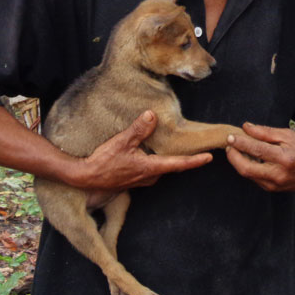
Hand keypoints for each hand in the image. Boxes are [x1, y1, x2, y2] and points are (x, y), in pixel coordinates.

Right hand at [69, 110, 212, 192]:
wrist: (85, 178)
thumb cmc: (102, 162)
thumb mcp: (121, 142)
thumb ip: (138, 129)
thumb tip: (152, 115)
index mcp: (150, 167)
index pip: (178, 164)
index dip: (195, 161)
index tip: (209, 158)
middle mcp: (149, 176)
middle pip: (172, 167)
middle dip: (186, 160)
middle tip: (201, 153)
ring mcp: (141, 179)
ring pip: (161, 168)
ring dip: (170, 160)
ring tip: (181, 151)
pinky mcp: (134, 179)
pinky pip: (151, 169)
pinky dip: (157, 161)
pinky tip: (153, 153)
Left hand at [225, 122, 294, 191]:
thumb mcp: (287, 135)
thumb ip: (265, 132)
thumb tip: (245, 127)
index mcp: (285, 158)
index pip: (257, 150)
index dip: (241, 143)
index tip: (230, 136)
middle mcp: (279, 174)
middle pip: (246, 168)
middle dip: (233, 157)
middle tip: (228, 145)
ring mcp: (274, 185)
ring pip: (247, 174)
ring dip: (237, 162)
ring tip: (234, 149)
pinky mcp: (271, 189)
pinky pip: (253, 178)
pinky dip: (246, 167)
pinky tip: (244, 158)